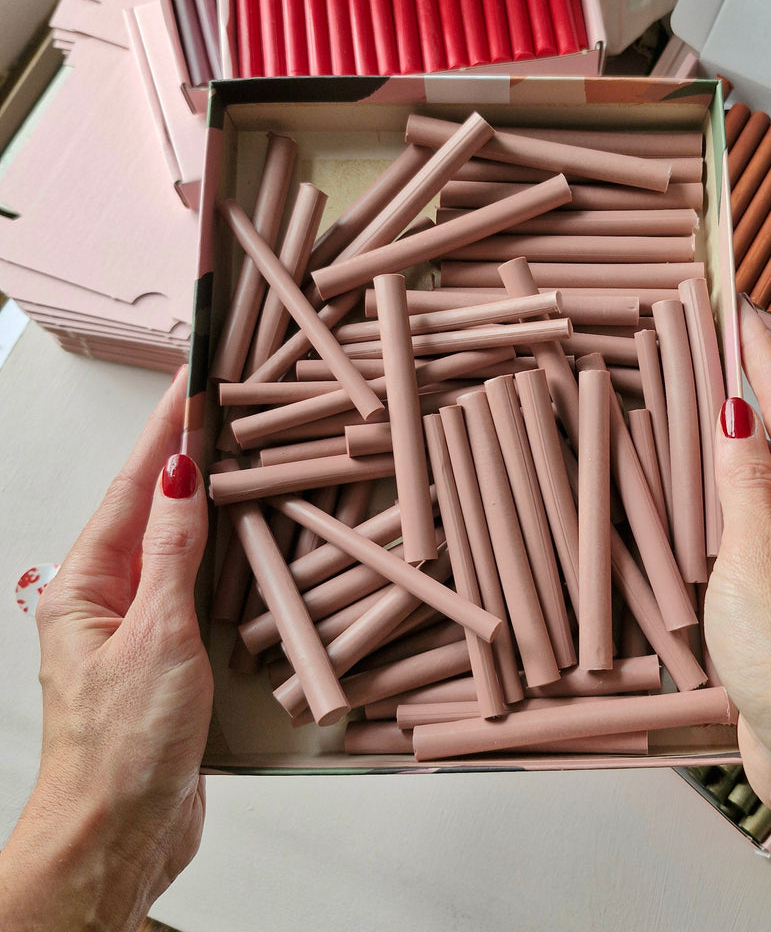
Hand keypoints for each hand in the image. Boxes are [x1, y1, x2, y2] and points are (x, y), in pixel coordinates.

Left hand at [0, 368, 211, 931]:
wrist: (118, 834)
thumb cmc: (123, 747)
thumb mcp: (156, 635)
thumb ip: (172, 552)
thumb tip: (181, 476)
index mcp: (87, 584)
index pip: (134, 485)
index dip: (163, 430)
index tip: (188, 383)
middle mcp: (107, 597)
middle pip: (149, 505)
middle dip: (181, 450)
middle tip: (215, 403)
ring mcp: (136, 624)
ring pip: (173, 542)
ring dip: (201, 496)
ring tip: (229, 453)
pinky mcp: (165, 652)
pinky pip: (191, 582)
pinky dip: (216, 551)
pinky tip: (237, 542)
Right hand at [703, 303, 770, 929]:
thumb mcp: (756, 558)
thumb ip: (743, 484)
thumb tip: (735, 416)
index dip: (763, 358)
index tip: (742, 313)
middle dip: (750, 389)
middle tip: (715, 345)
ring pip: (768, 479)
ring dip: (736, 441)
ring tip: (702, 403)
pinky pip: (757, 520)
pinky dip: (730, 494)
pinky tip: (706, 491)